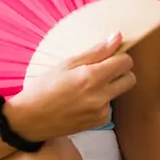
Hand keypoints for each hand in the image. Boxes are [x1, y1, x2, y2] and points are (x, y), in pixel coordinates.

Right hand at [6, 34, 136, 142]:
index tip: (109, 57)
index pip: (126, 63)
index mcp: (91, 77)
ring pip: (119, 93)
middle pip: (130, 79)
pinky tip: (83, 101)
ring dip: (111, 88)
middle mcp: (100, 96)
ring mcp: (100, 112)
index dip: (119, 57)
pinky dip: (102, 102)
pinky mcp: (98, 122)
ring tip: (86, 88)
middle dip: (121, 72)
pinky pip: (110, 107)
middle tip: (102, 71)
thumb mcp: (67, 64)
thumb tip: (118, 36)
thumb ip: (96, 52)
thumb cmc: (44, 87)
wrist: (30, 120)